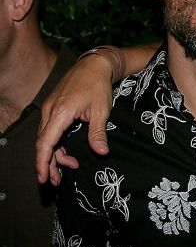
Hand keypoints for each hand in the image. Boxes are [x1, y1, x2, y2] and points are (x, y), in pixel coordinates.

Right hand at [36, 54, 113, 183]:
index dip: (43, 162)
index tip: (43, 177)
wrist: (94, 65)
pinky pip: (50, 129)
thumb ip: (98, 133)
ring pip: (46, 137)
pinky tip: (64, 153)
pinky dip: (55, 143)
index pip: (46, 142)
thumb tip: (101, 153)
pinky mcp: (54, 107)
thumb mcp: (102, 110)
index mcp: (60, 112)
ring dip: (53, 154)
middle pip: (43, 143)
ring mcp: (50, 108)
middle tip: (55, 182)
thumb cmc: (98, 86)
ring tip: (64, 170)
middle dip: (48, 164)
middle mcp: (50, 111)